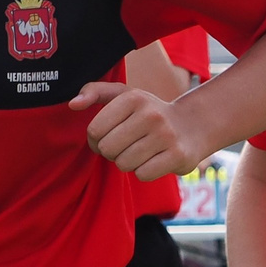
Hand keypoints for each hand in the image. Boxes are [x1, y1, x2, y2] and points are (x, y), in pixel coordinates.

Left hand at [68, 82, 197, 180]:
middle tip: (125, 146)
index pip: (94, 130)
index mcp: (133, 98)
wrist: (192, 126)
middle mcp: (151, 114)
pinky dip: (144, 171)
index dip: (96, 139)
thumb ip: (95, 92)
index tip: (108, 136)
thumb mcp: (124, 96)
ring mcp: (166, 135)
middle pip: (107, 149)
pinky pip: (143, 174)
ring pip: (124, 164)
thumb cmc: (148, 113)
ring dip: (128, 162)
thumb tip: (73, 104)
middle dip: (112, 152)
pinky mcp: (178, 156)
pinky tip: (153, 159)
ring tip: (140, 151)